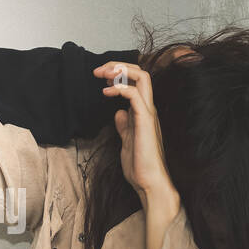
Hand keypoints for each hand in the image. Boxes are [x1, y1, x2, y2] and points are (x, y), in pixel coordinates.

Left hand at [93, 61, 177, 206]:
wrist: (149, 183)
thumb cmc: (139, 166)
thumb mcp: (126, 141)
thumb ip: (124, 126)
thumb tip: (118, 114)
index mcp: (144, 112)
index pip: (137, 82)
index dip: (119, 74)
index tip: (101, 77)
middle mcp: (148, 109)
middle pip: (141, 73)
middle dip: (118, 66)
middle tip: (98, 70)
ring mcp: (148, 114)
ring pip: (142, 77)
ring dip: (120, 71)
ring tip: (102, 74)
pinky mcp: (145, 121)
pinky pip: (135, 95)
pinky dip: (120, 88)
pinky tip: (106, 93)